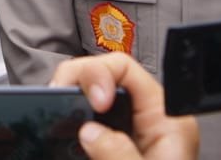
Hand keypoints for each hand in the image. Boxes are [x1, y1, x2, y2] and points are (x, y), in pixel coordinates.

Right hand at [51, 52, 198, 159]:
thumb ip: (119, 153)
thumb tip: (89, 131)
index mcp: (167, 120)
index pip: (127, 69)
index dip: (99, 75)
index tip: (90, 102)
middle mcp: (148, 122)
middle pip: (104, 77)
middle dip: (76, 82)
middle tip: (57, 98)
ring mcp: (130, 135)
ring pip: (91, 98)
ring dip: (70, 99)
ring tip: (53, 111)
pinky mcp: (114, 150)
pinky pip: (88, 122)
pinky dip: (70, 120)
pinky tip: (61, 126)